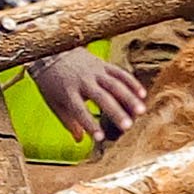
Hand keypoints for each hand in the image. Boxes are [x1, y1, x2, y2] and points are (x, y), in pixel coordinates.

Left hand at [29, 49, 148, 146]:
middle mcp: (83, 82)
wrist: (52, 52)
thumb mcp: (54, 103)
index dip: (90, 124)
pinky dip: (131, 82)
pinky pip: (119, 72)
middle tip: (128, 126)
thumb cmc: (52, 83)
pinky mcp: (103, 64)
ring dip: (129, 98)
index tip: (101, 138)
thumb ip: (68, 122)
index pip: (80, 111)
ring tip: (141, 112)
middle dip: (115, 112)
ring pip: (114, 84)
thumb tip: (80, 141)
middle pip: (101, 98)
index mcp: (68, 93)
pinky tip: (142, 94)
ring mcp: (94, 72)